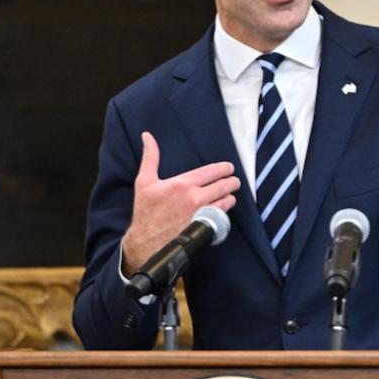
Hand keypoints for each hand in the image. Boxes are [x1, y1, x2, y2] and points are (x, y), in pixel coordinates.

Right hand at [121, 132, 239, 274]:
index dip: (225, 168)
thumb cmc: (145, 211)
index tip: (228, 168)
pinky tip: (222, 209)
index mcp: (183, 184)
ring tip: (229, 195)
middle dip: (232, 181)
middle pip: (225, 185)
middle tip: (234, 181)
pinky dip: (225, 211)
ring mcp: (202, 213)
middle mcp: (195, 197)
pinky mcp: (204, 226)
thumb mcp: (144, 182)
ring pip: (227, 201)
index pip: (213, 171)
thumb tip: (147, 136)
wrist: (146, 241)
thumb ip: (150, 157)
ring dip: (230, 197)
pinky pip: (223, 216)